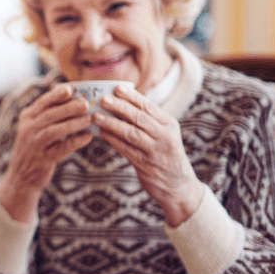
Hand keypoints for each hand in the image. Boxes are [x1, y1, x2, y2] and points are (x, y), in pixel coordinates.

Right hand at [0, 83, 92, 222]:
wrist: (20, 177)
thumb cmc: (34, 148)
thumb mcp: (34, 128)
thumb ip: (48, 114)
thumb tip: (74, 97)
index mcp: (27, 118)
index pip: (43, 102)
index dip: (57, 95)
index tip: (72, 89)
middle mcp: (28, 129)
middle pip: (50, 114)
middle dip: (69, 107)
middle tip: (86, 104)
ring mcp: (34, 145)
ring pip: (55, 130)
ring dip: (73, 123)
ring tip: (89, 119)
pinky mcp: (43, 159)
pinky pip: (61, 148)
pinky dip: (76, 141)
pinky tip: (88, 137)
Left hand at [95, 84, 204, 226]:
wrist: (177, 185)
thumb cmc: (165, 154)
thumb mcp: (163, 135)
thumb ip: (147, 121)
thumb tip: (122, 104)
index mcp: (169, 124)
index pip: (149, 106)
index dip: (132, 97)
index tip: (117, 87)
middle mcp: (165, 136)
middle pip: (140, 118)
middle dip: (120, 107)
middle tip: (103, 98)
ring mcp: (155, 151)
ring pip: (131, 133)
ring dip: (112, 123)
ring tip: (96, 116)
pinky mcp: (145, 164)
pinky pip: (126, 149)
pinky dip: (113, 140)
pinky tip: (101, 133)